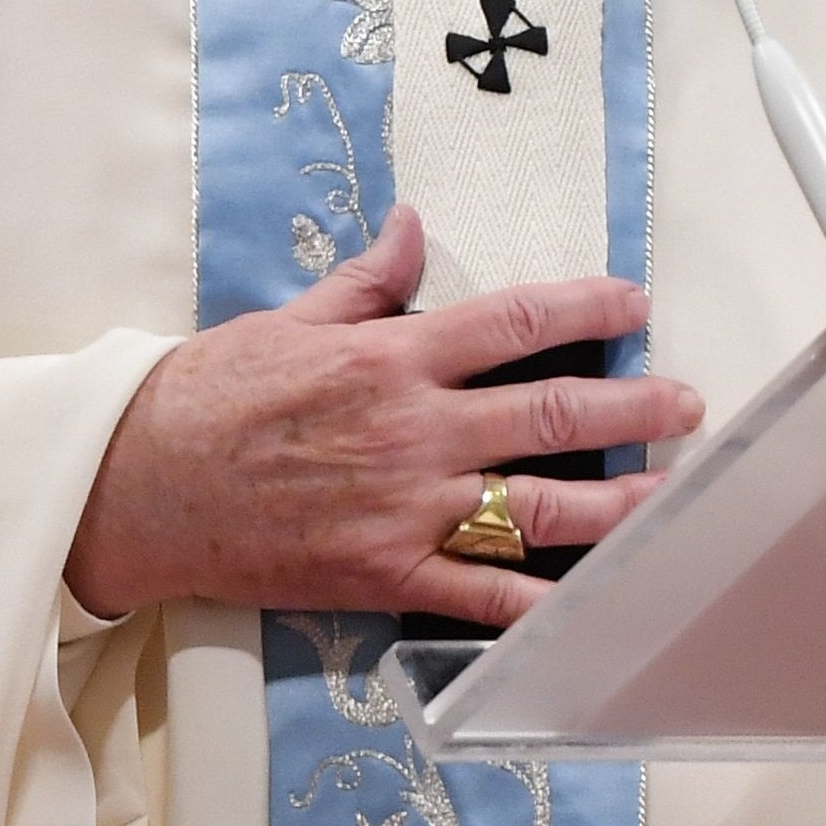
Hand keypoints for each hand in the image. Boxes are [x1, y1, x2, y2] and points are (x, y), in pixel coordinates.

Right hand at [64, 207, 704, 626]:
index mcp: (392, 356)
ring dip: (617, 500)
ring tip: (671, 493)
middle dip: (632, 406)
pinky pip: (481, 595)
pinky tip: (593, 599)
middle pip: (550, 412)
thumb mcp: (291, 317)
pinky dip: (542, 602)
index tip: (634, 300)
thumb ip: (368, 280)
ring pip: (537, 506)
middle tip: (686, 403)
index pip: (515, 319)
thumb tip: (414, 223)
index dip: (586, 305)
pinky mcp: (387, 573)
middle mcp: (414, 431)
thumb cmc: (210, 397)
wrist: (140, 486)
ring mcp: (406, 508)